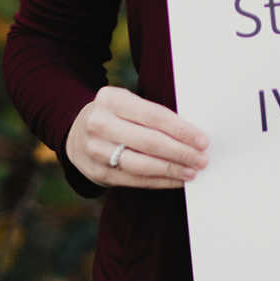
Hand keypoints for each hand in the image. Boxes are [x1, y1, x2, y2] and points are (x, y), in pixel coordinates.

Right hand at [65, 85, 209, 187]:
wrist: (77, 131)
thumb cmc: (116, 114)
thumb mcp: (128, 103)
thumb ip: (152, 114)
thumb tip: (192, 134)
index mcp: (111, 99)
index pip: (153, 116)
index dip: (181, 130)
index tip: (202, 140)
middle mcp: (100, 123)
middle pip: (149, 142)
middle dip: (180, 152)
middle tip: (202, 159)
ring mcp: (96, 150)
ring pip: (141, 164)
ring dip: (171, 170)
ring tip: (192, 171)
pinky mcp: (97, 173)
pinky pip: (134, 180)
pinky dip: (159, 181)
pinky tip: (176, 180)